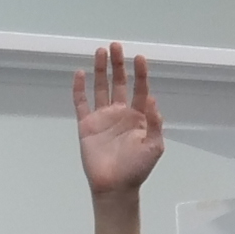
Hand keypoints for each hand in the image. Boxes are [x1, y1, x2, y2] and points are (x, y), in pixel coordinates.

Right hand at [74, 41, 165, 200]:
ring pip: (101, 88)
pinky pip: (81, 103)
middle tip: (116, 46)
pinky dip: (80, 88)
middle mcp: (120, 113)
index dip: (140, 73)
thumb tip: (152, 99)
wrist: (114, 187)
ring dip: (101, 70)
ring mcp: (102, 117)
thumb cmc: (137, 168)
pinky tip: (80, 73)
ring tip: (100, 51)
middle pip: (119, 83)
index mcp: (138, 117)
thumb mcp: (154, 146)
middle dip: (118, 65)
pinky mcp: (86, 124)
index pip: (140, 89)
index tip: (140, 58)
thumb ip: (154, 123)